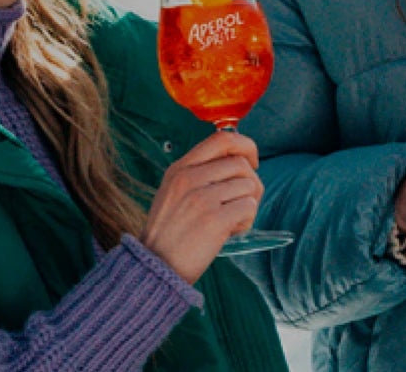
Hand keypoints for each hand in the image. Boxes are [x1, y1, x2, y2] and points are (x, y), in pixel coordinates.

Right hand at [143, 131, 263, 281]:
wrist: (154, 267)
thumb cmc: (172, 232)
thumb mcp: (175, 192)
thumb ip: (201, 174)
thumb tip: (242, 161)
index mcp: (180, 168)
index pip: (222, 138)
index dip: (246, 146)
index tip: (251, 162)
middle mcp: (188, 178)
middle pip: (241, 164)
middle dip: (251, 184)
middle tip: (242, 204)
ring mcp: (200, 198)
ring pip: (249, 185)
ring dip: (249, 205)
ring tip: (232, 222)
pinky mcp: (213, 219)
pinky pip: (249, 207)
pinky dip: (247, 221)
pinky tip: (231, 231)